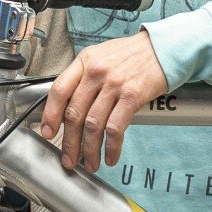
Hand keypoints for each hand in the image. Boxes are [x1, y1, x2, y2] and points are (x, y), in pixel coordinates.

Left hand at [40, 30, 168, 171]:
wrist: (164, 48)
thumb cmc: (132, 54)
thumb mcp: (101, 56)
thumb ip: (83, 77)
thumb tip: (67, 106)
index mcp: (84, 62)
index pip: (59, 90)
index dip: (50, 114)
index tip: (47, 133)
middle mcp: (96, 72)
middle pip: (74, 113)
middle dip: (69, 142)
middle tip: (68, 159)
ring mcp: (114, 84)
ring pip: (93, 124)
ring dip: (89, 149)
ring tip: (90, 163)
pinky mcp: (133, 96)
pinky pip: (116, 128)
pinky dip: (111, 147)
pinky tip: (110, 156)